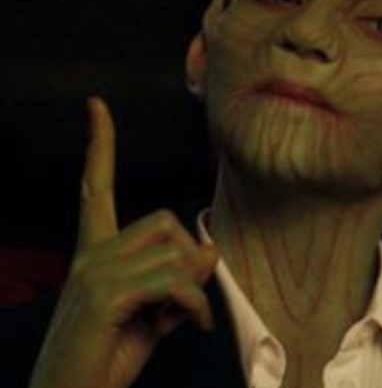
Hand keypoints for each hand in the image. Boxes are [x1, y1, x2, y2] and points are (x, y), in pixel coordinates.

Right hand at [29, 98, 217, 387]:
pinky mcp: (103, 295)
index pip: (94, 187)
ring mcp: (94, 272)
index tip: (96, 106)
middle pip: (163, 221)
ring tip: (187, 318)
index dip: (99, 144)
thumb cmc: (109, 358)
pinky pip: (173, 281)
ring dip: (194, 287)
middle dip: (188, 256)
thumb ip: (178, 281)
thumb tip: (209, 248)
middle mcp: (90, 254)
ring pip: (173, 251)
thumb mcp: (153, 314)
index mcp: (95, 252)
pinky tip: (197, 326)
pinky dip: (196, 305)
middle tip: (189, 298)